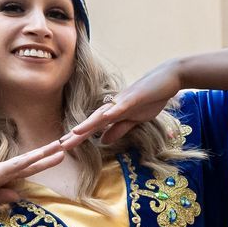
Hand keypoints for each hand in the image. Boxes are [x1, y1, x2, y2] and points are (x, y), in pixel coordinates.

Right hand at [0, 136, 81, 211]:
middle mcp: (4, 170)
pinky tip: (43, 153)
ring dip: (47, 153)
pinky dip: (31, 159)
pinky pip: (17, 164)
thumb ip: (0, 196)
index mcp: (1, 177)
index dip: (42, 164)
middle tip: (69, 146)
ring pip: (29, 159)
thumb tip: (17, 196)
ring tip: (65, 146)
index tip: (57, 158)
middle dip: (51, 155)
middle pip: (33, 162)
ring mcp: (1, 169)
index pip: (27, 170)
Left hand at [66, 59, 183, 149]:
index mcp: (113, 114)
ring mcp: (123, 101)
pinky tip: (104, 118)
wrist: (168, 78)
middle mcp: (113, 106)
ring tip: (74, 133)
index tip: (63, 148)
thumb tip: (103, 141)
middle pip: (91, 122)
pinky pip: (122, 106)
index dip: (79, 138)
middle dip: (76, 134)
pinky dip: (113, 112)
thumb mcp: (135, 120)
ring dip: (88, 123)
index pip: (93, 128)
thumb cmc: (151, 98)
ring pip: (102, 114)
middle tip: (60, 146)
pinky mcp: (134, 97)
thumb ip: (119, 129)